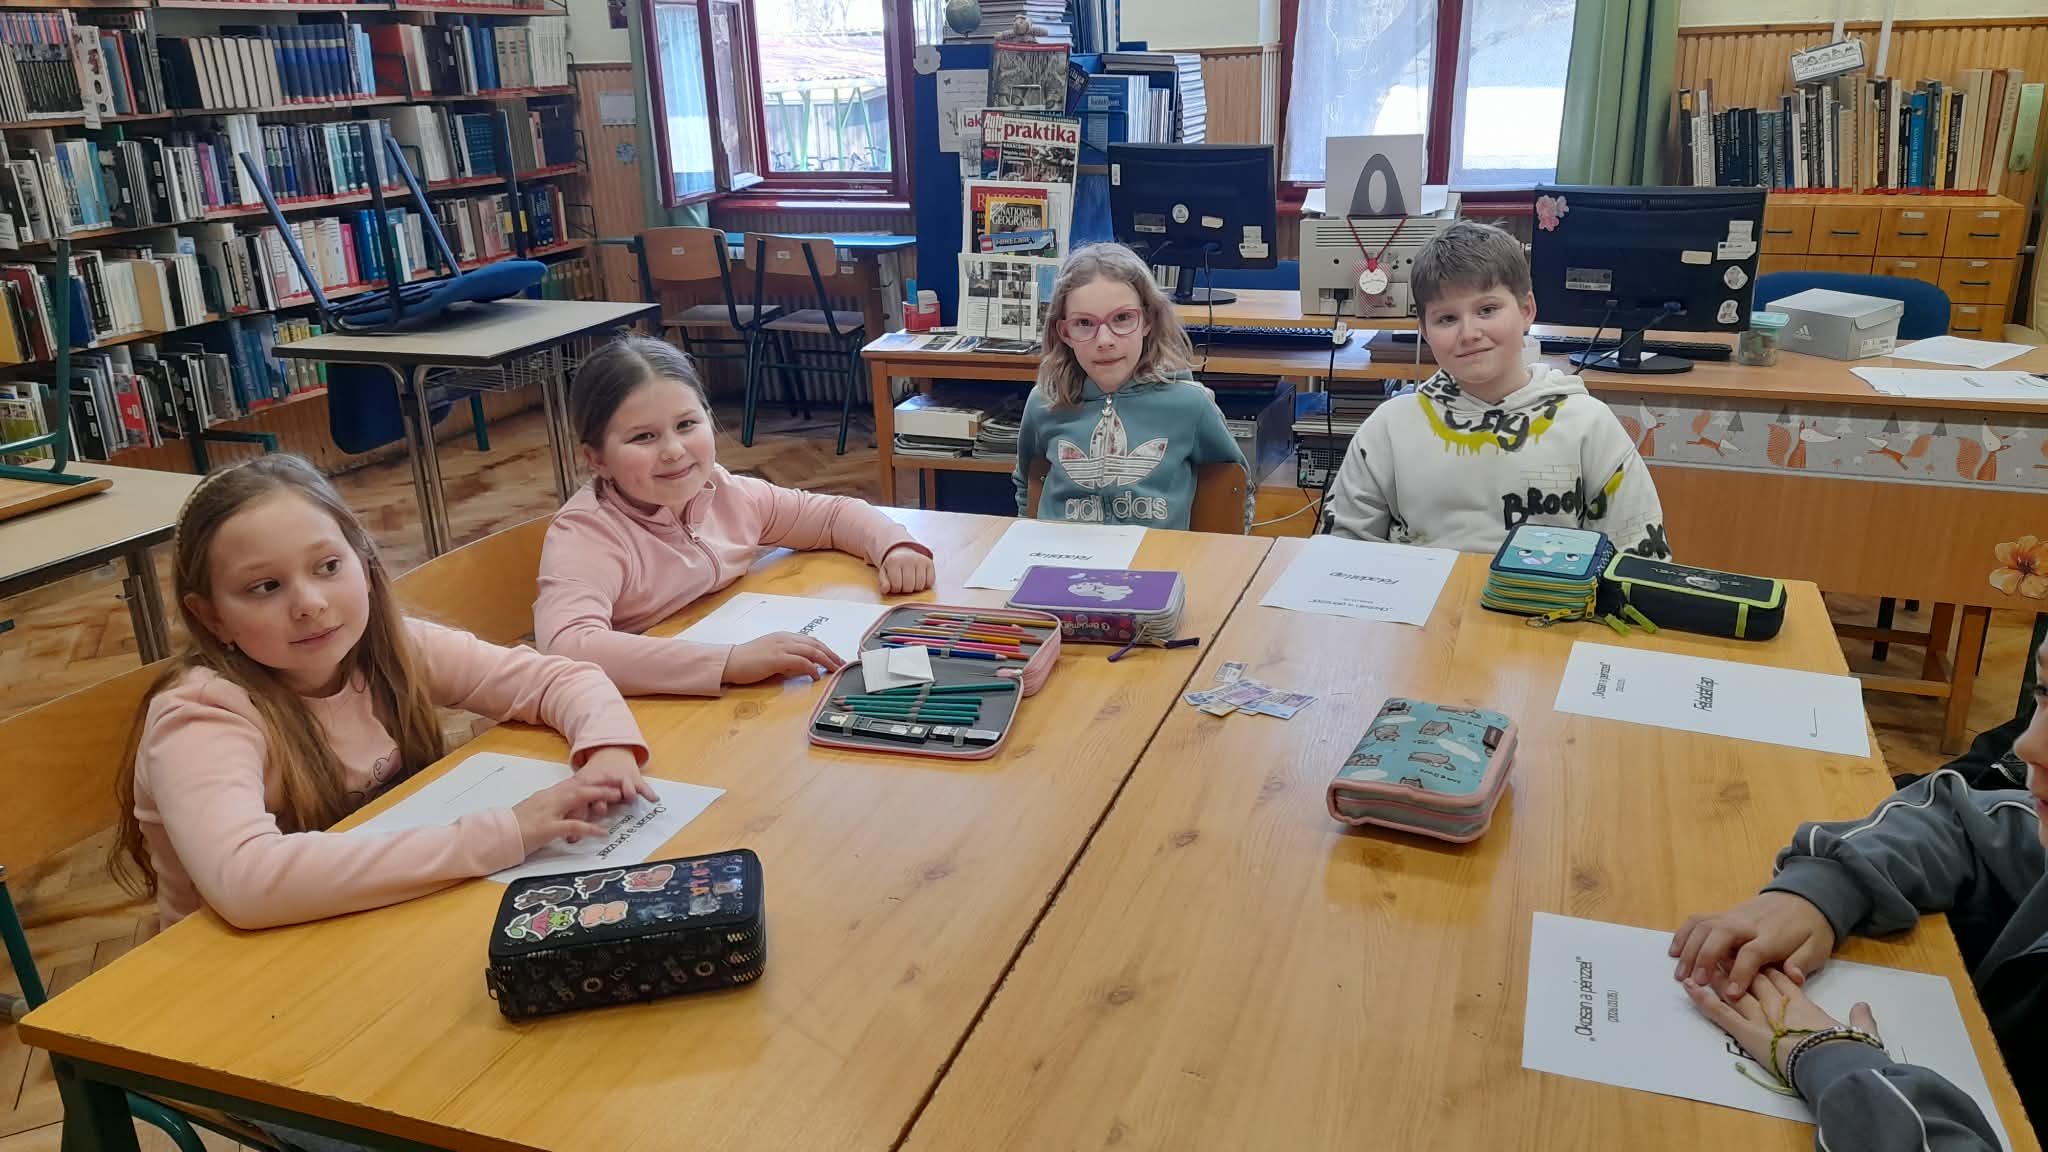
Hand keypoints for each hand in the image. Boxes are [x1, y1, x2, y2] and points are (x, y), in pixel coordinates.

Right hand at [511, 777, 618, 853]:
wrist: (498, 834)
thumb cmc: (517, 825)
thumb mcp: (537, 809)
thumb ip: (553, 805)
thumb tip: (569, 803)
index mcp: (549, 794)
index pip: (576, 782)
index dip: (595, 777)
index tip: (612, 775)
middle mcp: (550, 799)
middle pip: (580, 785)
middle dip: (602, 782)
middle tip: (622, 782)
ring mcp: (549, 812)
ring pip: (578, 798)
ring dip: (599, 795)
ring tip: (618, 797)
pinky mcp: (547, 828)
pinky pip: (572, 826)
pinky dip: (589, 828)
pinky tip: (602, 832)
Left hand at [573, 746, 657, 818]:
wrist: (610, 753)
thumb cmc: (595, 779)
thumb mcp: (582, 793)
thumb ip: (576, 815)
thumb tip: (571, 840)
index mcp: (587, 785)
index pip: (582, 798)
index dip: (578, 811)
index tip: (579, 823)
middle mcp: (604, 782)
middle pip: (602, 792)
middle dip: (602, 801)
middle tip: (600, 808)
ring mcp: (620, 780)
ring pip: (623, 785)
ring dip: (625, 789)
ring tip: (628, 795)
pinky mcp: (634, 778)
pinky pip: (642, 786)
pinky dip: (647, 792)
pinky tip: (653, 799)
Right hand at [724, 632, 844, 684]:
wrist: (730, 662)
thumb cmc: (748, 662)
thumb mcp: (772, 657)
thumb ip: (788, 659)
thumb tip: (805, 668)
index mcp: (784, 636)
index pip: (811, 640)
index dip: (826, 649)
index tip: (835, 658)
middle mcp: (785, 638)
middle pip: (815, 644)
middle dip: (831, 654)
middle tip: (842, 664)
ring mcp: (781, 647)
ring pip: (812, 650)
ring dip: (827, 660)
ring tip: (836, 670)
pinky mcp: (777, 658)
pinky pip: (802, 661)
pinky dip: (812, 668)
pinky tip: (816, 676)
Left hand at [878, 546, 934, 595]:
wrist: (903, 552)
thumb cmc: (893, 566)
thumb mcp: (884, 573)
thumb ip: (883, 582)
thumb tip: (885, 589)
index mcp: (894, 561)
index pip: (896, 585)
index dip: (895, 589)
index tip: (895, 585)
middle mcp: (908, 559)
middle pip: (909, 586)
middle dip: (905, 590)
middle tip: (903, 585)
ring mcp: (920, 560)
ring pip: (920, 585)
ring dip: (915, 589)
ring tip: (911, 583)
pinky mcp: (929, 562)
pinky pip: (930, 581)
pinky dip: (925, 585)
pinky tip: (919, 581)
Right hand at [1671, 892, 1836, 996]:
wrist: (1804, 897)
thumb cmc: (1810, 929)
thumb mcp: (1817, 948)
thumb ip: (1802, 962)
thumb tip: (1794, 977)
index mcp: (1772, 936)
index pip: (1751, 953)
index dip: (1740, 974)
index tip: (1731, 995)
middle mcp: (1748, 924)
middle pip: (1719, 935)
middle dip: (1705, 958)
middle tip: (1696, 982)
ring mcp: (1732, 916)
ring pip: (1704, 927)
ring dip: (1688, 949)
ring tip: (1682, 974)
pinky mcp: (1724, 914)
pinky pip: (1698, 920)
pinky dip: (1683, 934)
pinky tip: (1674, 951)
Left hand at [1685, 968, 1881, 1085]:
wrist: (1835, 1064)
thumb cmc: (1849, 1051)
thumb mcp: (1860, 1032)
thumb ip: (1860, 1018)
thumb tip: (1863, 1006)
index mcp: (1804, 1004)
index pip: (1783, 978)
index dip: (1769, 966)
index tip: (1759, 956)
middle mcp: (1778, 1005)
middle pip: (1755, 978)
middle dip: (1738, 964)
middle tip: (1723, 950)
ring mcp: (1761, 1018)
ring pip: (1734, 989)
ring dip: (1717, 975)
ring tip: (1702, 962)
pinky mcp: (1747, 1033)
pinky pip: (1719, 1012)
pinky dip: (1702, 999)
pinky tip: (1688, 987)